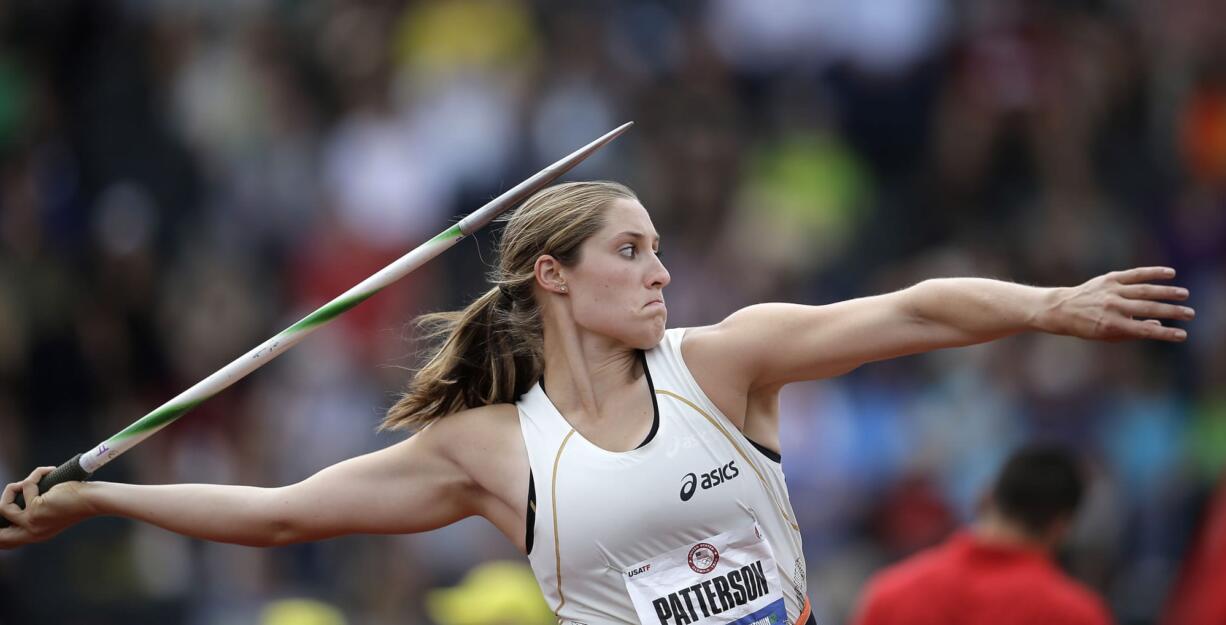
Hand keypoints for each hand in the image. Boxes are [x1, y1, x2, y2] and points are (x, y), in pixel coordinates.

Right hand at [0, 466, 95, 547]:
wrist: (95, 500)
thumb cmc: (79, 500)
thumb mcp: (53, 510)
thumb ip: (34, 509)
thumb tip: (17, 492)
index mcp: (37, 534)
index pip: (7, 543)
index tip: (0, 515)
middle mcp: (32, 533)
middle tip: (9, 493)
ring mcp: (32, 523)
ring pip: (3, 507)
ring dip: (12, 489)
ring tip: (29, 481)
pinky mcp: (36, 509)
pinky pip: (25, 487)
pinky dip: (35, 475)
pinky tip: (48, 471)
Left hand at [1043, 266, 1192, 341]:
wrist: (1062, 309)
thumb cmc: (1087, 326)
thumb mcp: (1107, 336)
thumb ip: (1132, 332)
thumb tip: (1157, 324)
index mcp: (1112, 325)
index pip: (1145, 330)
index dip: (1165, 333)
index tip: (1182, 335)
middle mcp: (1112, 307)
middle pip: (1149, 309)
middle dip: (1172, 312)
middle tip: (1190, 314)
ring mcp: (1111, 291)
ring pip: (1145, 290)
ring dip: (1167, 292)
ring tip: (1184, 294)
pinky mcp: (1109, 279)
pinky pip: (1135, 274)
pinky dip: (1153, 273)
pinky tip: (1170, 273)